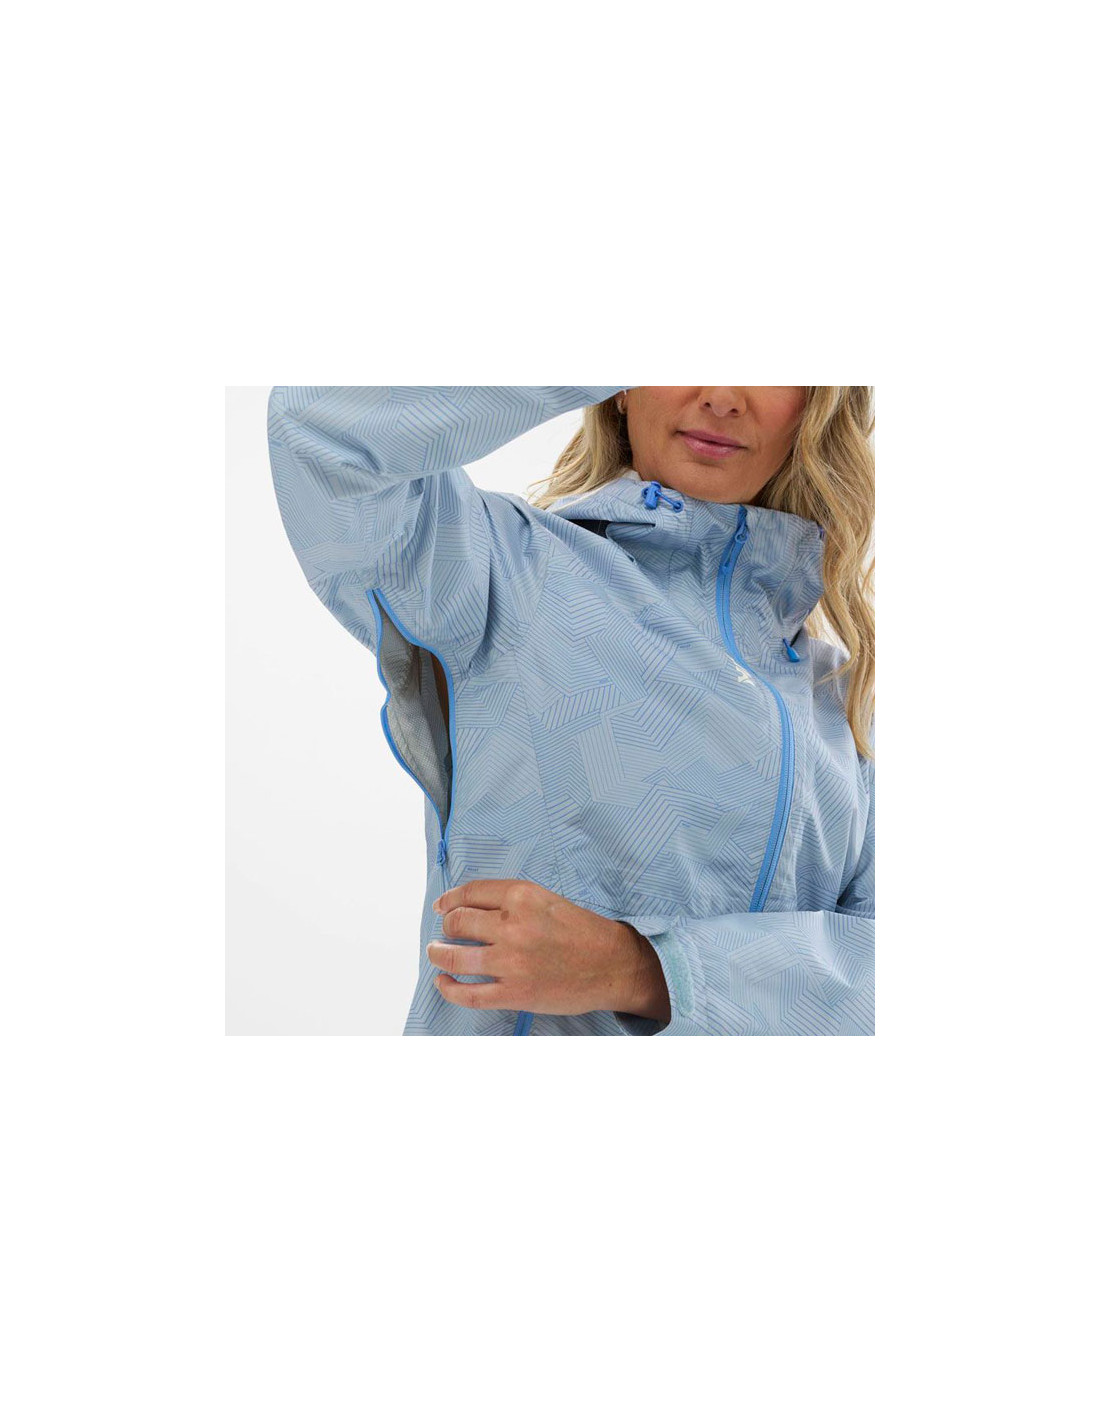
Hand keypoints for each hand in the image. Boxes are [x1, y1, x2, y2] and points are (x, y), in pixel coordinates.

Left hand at [427, 878, 669, 1020]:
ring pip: (455, 957)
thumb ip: (511, 902)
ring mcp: (511, 962)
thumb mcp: (547, 900)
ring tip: (436, 953)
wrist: (613, 965)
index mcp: (522, 897)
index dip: (449, 900)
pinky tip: (443, 983)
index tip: (442, 906)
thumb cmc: (583, 932)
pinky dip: (449, 989)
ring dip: (438, 954)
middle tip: (445, 931)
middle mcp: (512, 926)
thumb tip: (471, 908)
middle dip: (446, 926)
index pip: (469, 893)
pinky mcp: (514, 993)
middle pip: (457, 923)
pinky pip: (468, 994)